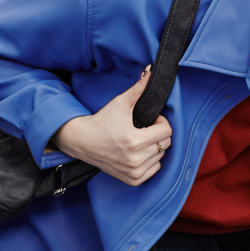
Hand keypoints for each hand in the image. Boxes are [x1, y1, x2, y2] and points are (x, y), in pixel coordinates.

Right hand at [51, 65, 172, 185]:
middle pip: (166, 144)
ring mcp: (134, 171)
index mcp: (134, 140)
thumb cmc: (102, 121)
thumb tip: (152, 71)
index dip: (161, 122)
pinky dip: (150, 161)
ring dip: (155, 147)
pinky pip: (155, 168)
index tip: (151, 120)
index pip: (167, 131)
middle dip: (158, 134)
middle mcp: (135, 159)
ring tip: (139, 140)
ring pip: (161, 156)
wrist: (82, 142)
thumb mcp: (120, 103)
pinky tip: (137, 153)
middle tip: (144, 129)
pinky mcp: (133, 180)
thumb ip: (138, 89)